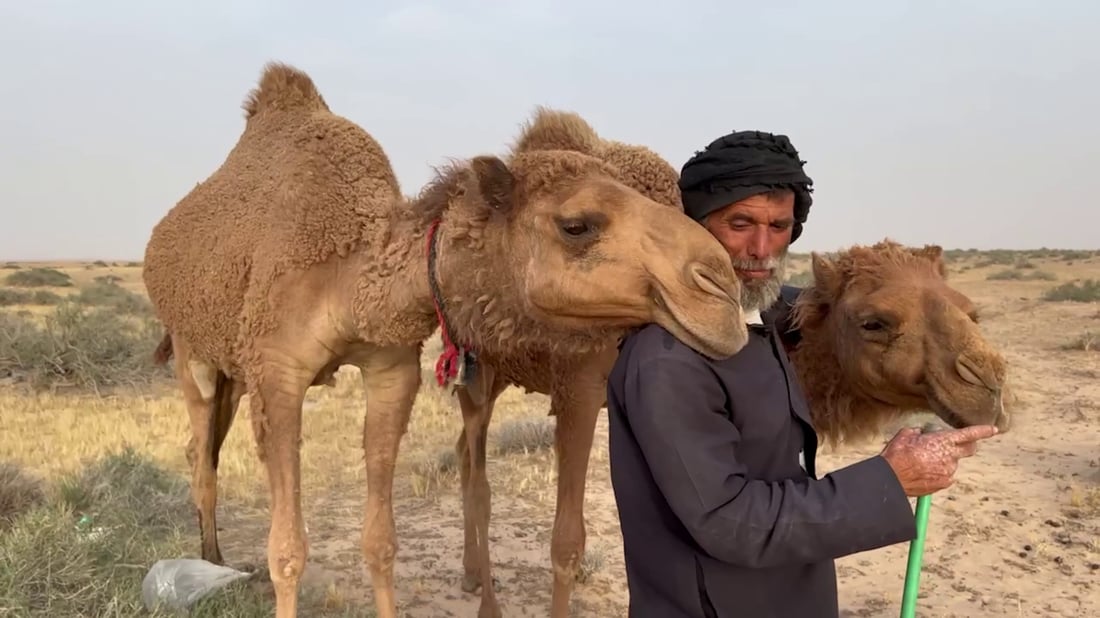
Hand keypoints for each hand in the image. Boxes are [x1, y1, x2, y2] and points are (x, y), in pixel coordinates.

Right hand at [880, 424, 998, 496]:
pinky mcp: (944, 483)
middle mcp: (950, 457)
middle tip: (956, 443)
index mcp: (943, 441)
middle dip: (968, 445)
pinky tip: (923, 472)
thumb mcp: (906, 434)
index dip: (983, 431)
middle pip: (969, 449)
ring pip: (952, 463)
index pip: (969, 434)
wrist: (892, 479)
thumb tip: (922, 434)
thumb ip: (919, 432)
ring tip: (923, 461)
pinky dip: (938, 472)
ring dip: (943, 460)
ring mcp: (948, 472)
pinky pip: (945, 475)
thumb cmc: (898, 455)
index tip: (994, 429)